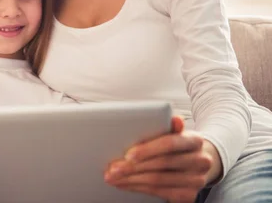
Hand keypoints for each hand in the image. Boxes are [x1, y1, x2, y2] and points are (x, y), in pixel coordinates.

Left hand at [104, 116, 219, 202]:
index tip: (128, 154)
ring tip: (114, 177)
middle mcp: (200, 161)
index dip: (148, 149)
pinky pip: (159, 193)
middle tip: (113, 168)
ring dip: (131, 180)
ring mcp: (196, 180)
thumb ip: (168, 125)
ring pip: (158, 181)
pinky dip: (138, 188)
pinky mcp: (189, 195)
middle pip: (162, 164)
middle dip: (133, 167)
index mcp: (195, 140)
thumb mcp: (174, 132)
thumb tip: (174, 118)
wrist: (197, 162)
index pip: (170, 144)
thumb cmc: (178, 144)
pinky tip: (125, 184)